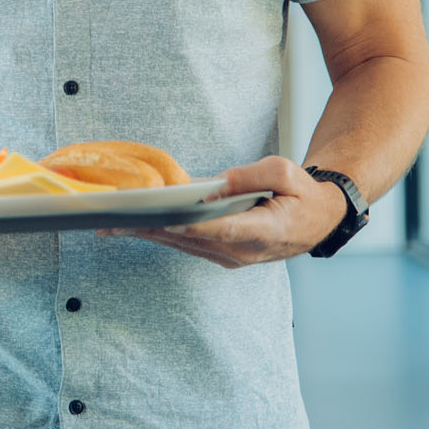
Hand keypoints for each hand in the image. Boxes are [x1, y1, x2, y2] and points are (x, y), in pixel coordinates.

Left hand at [104, 156, 346, 267]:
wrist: (317, 220)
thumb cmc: (301, 193)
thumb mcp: (285, 171)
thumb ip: (250, 175)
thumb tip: (214, 184)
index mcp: (264, 230)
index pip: (221, 230)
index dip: (190, 227)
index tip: (162, 222)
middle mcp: (244, 250)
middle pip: (191, 241)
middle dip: (151, 230)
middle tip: (115, 222)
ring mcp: (232, 256)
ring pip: (183, 246)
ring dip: (148, 235)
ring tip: (110, 225)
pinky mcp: (222, 254)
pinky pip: (186, 245)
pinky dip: (160, 236)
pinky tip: (132, 227)